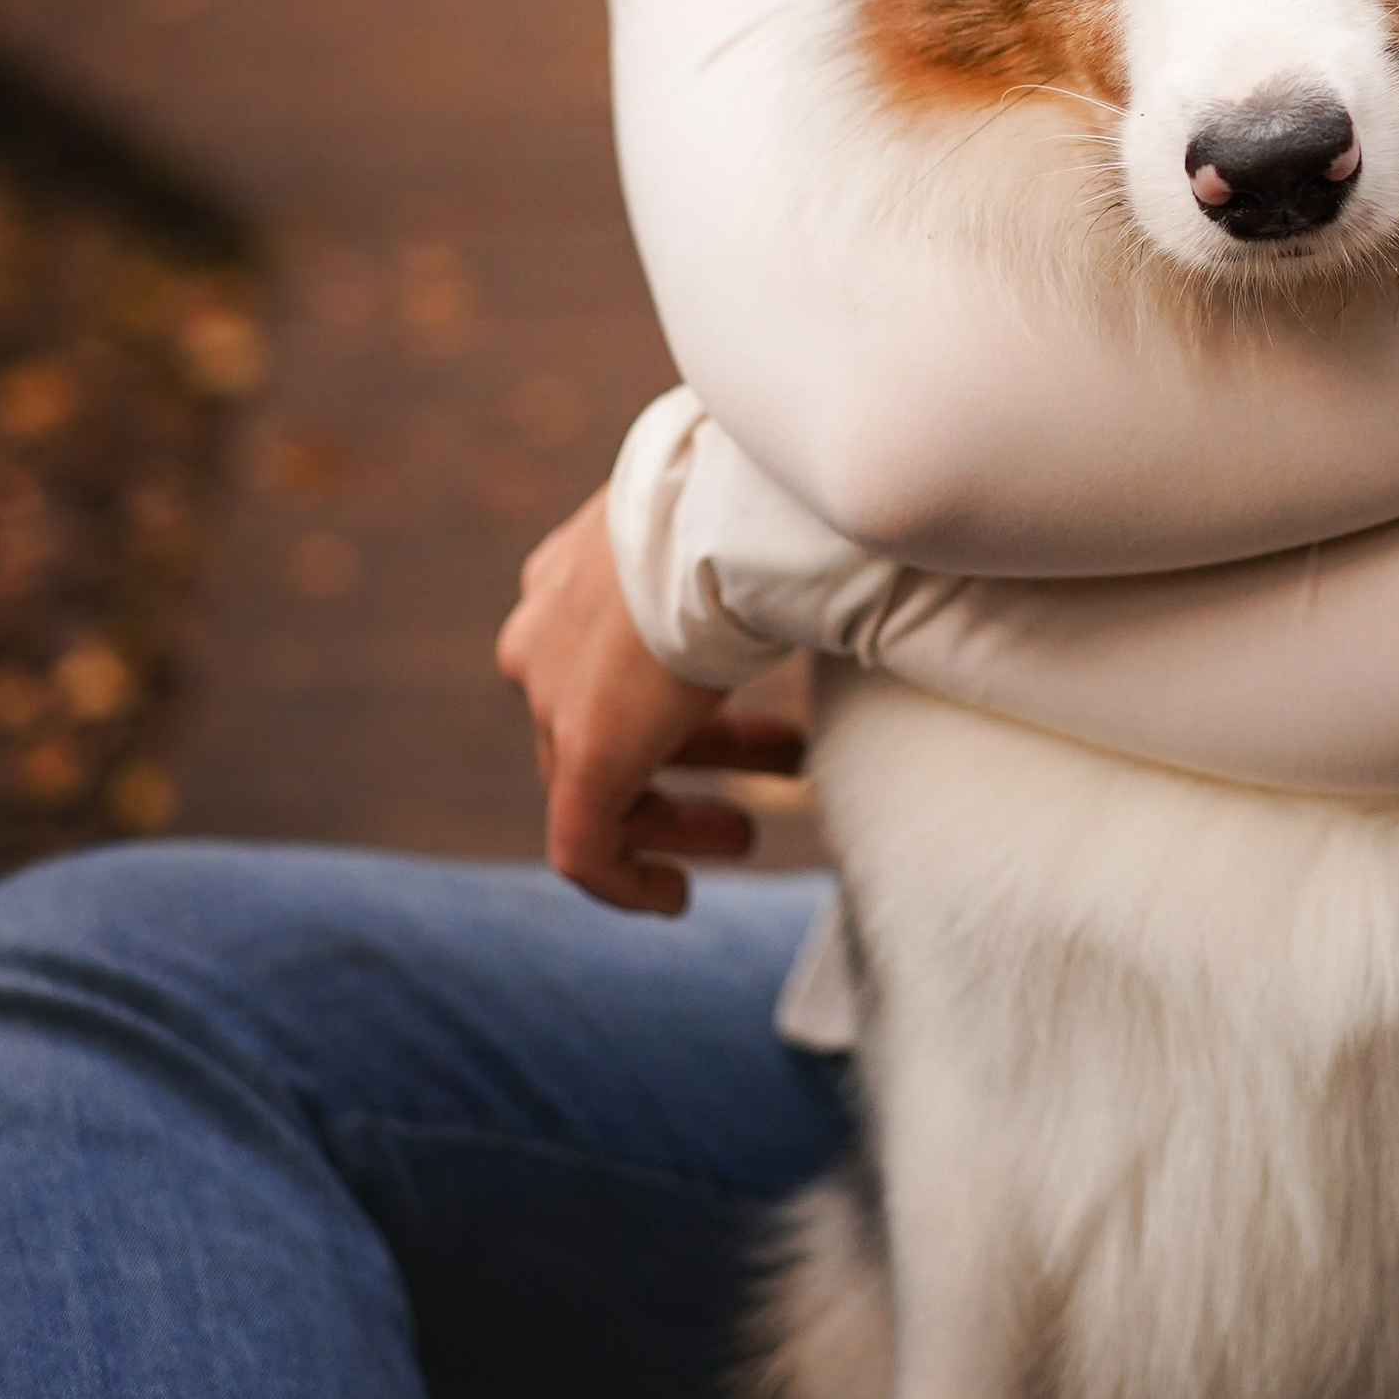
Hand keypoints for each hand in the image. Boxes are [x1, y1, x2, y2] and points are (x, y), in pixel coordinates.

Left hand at [494, 488, 802, 913]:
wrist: (728, 510)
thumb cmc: (760, 499)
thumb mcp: (739, 522)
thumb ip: (756, 551)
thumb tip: (854, 545)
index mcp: (576, 567)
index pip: (607, 650)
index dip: (677, 689)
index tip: (737, 715)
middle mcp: (545, 628)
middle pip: (602, 715)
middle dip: (696, 751)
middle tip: (773, 767)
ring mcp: (550, 694)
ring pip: (593, 781)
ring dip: (671, 814)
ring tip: (744, 832)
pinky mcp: (578, 754)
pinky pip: (582, 845)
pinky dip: (625, 879)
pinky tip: (675, 898)